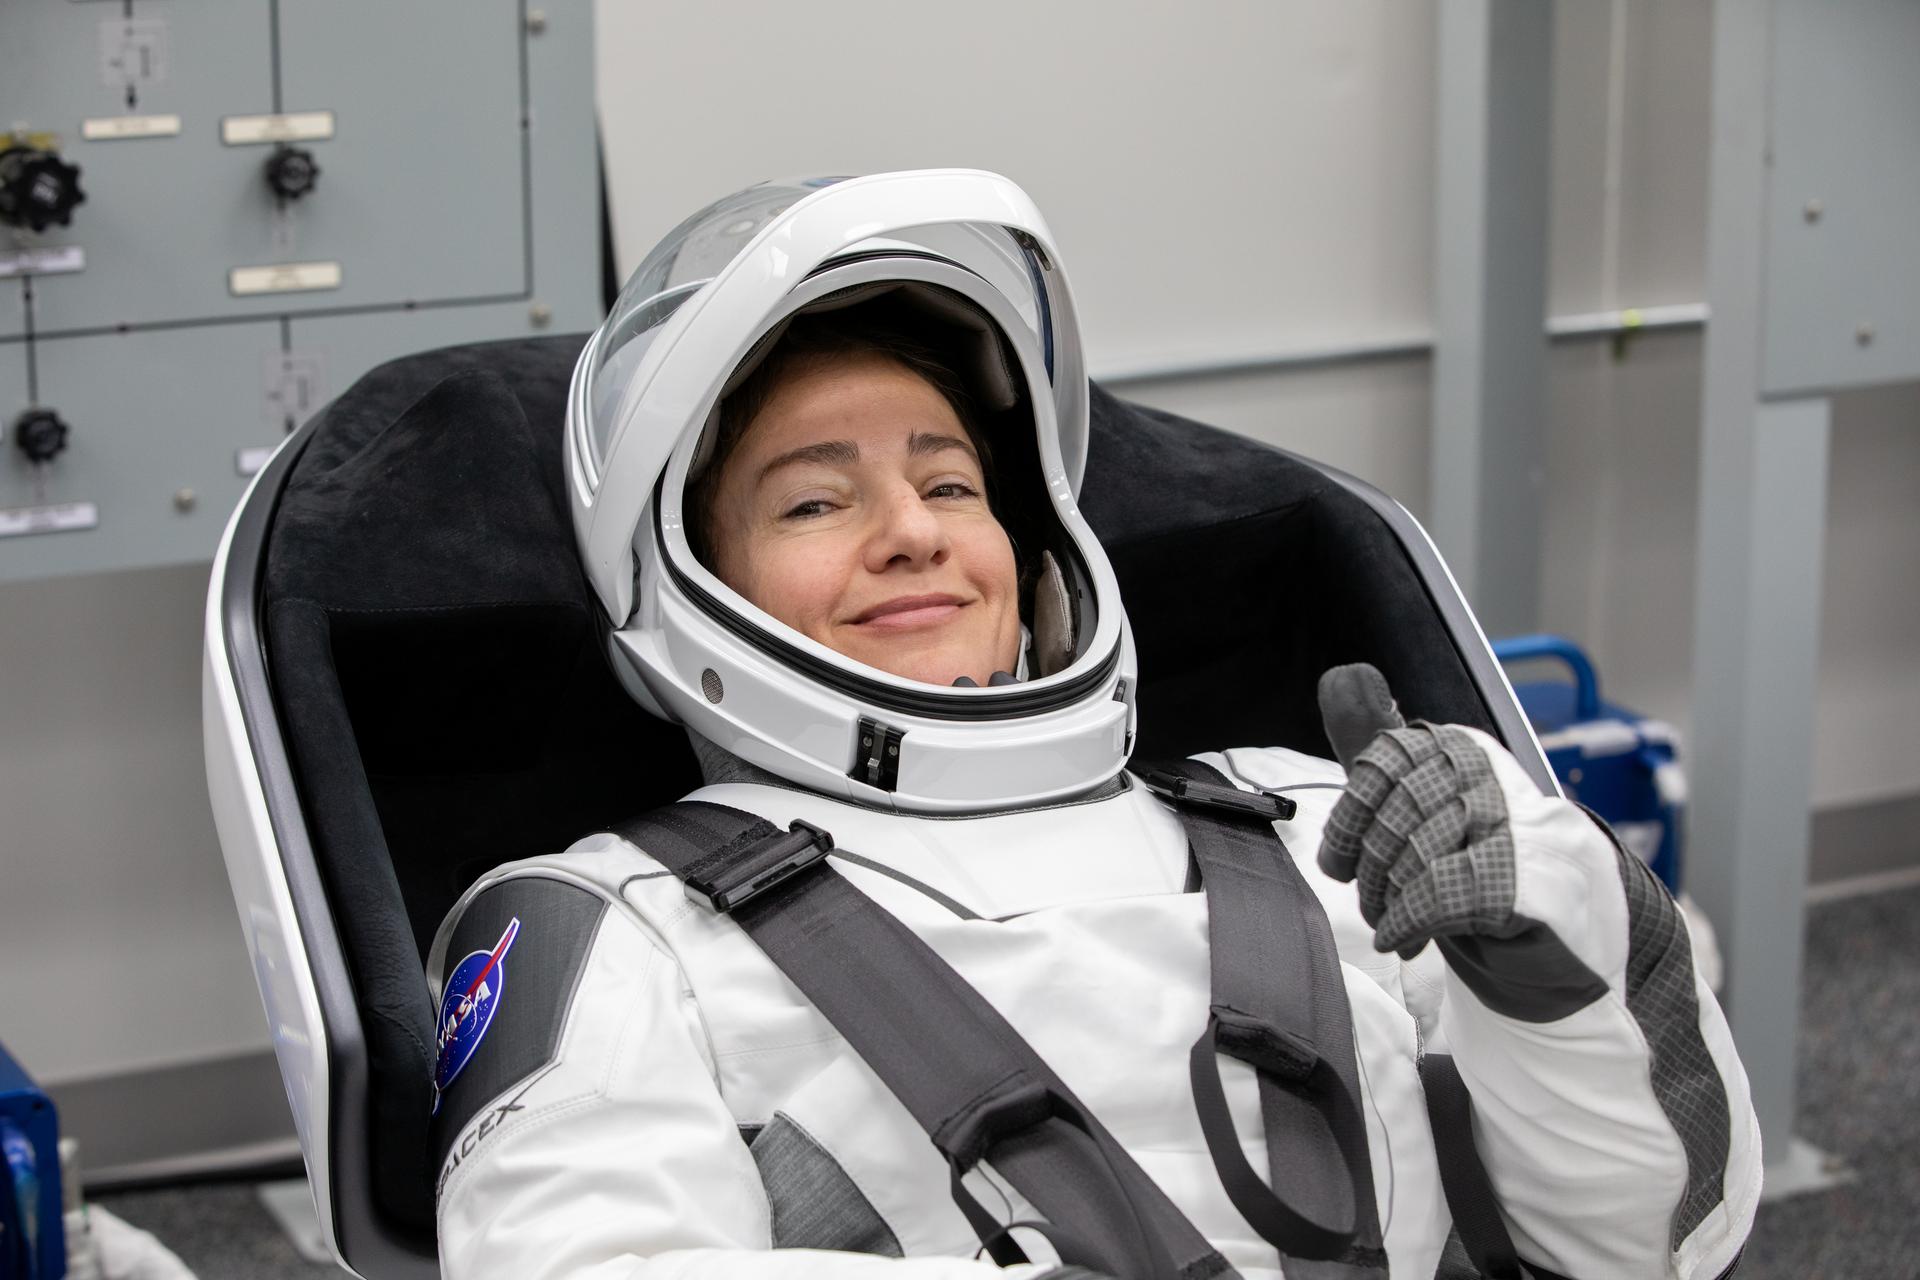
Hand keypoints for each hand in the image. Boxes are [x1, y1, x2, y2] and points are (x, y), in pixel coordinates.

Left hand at [1315, 663, 1520, 958]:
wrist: (1571, 937)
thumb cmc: (1486, 871)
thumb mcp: (1425, 808)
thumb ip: (1382, 757)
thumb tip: (1343, 678)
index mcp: (1464, 750)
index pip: (1384, 762)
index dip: (1350, 820)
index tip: (1341, 865)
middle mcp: (1494, 778)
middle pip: (1397, 812)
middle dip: (1372, 871)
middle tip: (1374, 906)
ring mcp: (1521, 828)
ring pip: (1418, 852)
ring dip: (1392, 902)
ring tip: (1396, 926)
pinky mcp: (1536, 885)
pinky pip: (1445, 893)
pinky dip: (1410, 920)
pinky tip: (1406, 936)